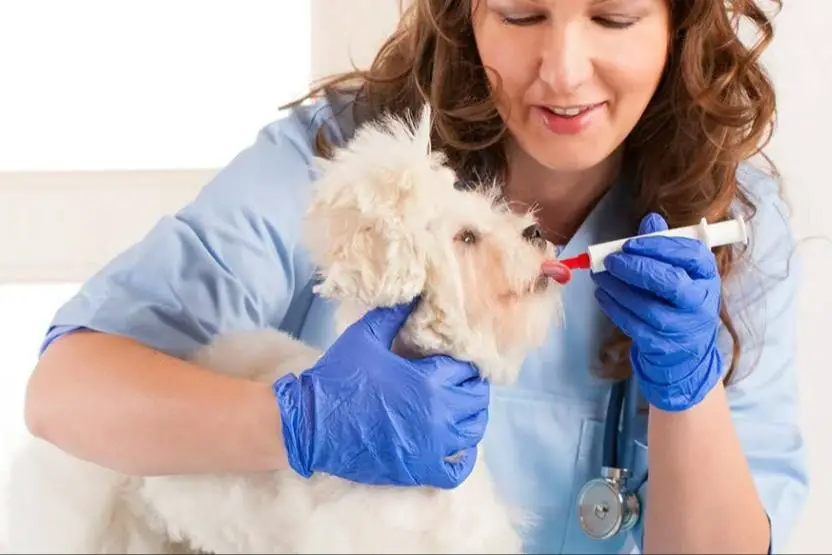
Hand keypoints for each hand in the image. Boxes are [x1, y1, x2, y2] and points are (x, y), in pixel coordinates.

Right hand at [273, 299, 489, 487]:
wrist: (311, 424)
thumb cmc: (339, 378)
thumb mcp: (365, 337)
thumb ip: (393, 315)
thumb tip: (414, 294)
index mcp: (430, 382)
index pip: (468, 369)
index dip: (464, 361)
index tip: (454, 358)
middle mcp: (439, 417)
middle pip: (476, 400)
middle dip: (470, 386)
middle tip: (455, 380)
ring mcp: (432, 448)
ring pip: (473, 432)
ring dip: (470, 416)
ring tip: (455, 406)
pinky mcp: (419, 469)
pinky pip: (457, 469)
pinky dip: (462, 457)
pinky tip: (454, 444)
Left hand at [592, 213, 723, 411]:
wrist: (686, 349)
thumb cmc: (679, 299)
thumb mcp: (681, 270)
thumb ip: (664, 244)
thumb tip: (650, 220)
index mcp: (706, 275)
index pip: (690, 255)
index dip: (658, 247)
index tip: (629, 244)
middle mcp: (699, 301)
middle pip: (669, 282)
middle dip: (635, 268)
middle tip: (610, 260)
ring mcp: (681, 327)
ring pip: (646, 306)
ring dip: (617, 288)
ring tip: (599, 275)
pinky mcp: (661, 345)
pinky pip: (632, 324)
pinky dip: (613, 307)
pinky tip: (602, 294)